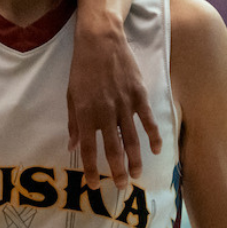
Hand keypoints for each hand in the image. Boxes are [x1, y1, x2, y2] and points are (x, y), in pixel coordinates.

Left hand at [67, 12, 161, 190]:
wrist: (100, 40)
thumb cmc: (81, 68)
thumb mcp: (70, 94)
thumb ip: (73, 122)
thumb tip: (73, 146)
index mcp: (85, 113)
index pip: (88, 149)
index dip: (91, 169)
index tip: (93, 185)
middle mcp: (105, 112)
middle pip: (113, 149)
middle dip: (116, 171)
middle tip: (120, 186)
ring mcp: (124, 104)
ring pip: (132, 139)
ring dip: (135, 160)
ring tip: (136, 175)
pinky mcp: (139, 95)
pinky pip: (148, 120)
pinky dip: (153, 136)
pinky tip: (156, 150)